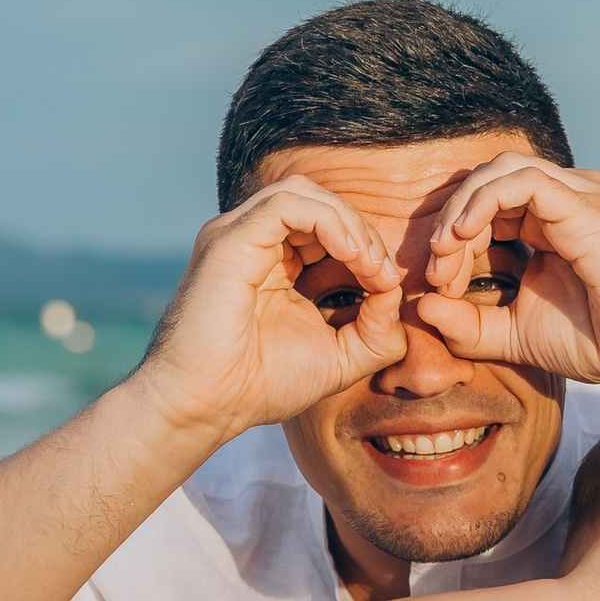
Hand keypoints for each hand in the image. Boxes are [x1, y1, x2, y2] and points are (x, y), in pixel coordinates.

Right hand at [134, 178, 407, 442]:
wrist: (205, 407)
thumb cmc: (258, 386)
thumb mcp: (339, 357)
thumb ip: (377, 329)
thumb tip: (395, 291)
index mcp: (271, 261)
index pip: (325, 226)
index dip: (365, 246)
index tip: (387, 287)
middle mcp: (250, 241)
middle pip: (318, 202)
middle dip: (361, 232)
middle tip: (383, 274)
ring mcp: (236, 235)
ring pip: (303, 193)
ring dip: (348, 223)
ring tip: (369, 264)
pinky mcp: (229, 239)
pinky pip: (287, 204)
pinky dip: (329, 222)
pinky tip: (351, 256)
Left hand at [416, 158, 599, 393]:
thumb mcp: (518, 334)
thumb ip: (470, 325)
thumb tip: (421, 308)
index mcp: (553, 219)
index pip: (486, 205)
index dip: (452, 239)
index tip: (437, 286)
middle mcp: (566, 197)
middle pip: (486, 182)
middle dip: (449, 224)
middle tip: (435, 273)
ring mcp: (576, 194)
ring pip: (497, 172)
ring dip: (459, 213)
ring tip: (446, 258)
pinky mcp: (582, 203)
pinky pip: (518, 182)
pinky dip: (481, 204)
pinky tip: (463, 239)